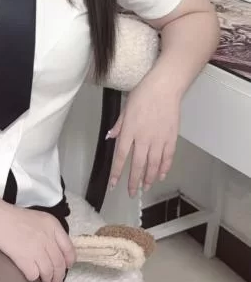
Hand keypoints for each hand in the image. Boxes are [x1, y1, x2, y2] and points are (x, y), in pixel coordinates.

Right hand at [0, 202, 74, 281]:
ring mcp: (37, 248)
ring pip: (49, 272)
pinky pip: (34, 275)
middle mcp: (48, 237)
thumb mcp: (39, 219)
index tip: (67, 267)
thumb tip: (57, 252)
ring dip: (47, 279)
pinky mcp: (25, 258)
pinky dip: (33, 277)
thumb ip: (50, 232)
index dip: (69, 261)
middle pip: (59, 264)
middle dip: (59, 276)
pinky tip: (30, 273)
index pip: (68, 248)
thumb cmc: (15, 217)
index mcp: (52, 225)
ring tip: (45, 280)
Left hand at [108, 72, 180, 196]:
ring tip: (145, 187)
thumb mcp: (126, 108)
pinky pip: (167, 158)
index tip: (113, 185)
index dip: (116, 173)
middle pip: (137, 165)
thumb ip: (119, 125)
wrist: (164, 88)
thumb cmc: (143, 94)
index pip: (121, 156)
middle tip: (131, 193)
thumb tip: (110, 137)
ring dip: (148, 178)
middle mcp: (143, 138)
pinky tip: (160, 175)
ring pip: (153, 165)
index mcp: (129, 131)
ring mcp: (158, 140)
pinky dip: (164, 168)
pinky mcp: (171, 138)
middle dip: (133, 181)